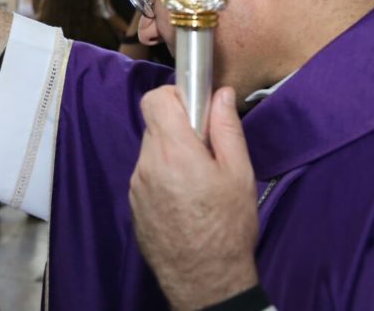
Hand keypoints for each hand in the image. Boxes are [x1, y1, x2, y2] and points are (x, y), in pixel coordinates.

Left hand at [129, 86, 258, 309]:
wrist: (204, 279)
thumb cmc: (227, 228)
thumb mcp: (239, 173)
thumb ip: (226, 129)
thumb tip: (221, 95)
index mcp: (173, 151)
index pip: (155, 99)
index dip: (175, 96)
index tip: (196, 108)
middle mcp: (146, 164)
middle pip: (155, 125)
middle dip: (179, 128)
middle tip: (206, 149)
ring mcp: (136, 184)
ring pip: (151, 151)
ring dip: (172, 154)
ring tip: (199, 180)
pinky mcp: (133, 202)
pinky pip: (147, 174)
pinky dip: (164, 175)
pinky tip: (186, 198)